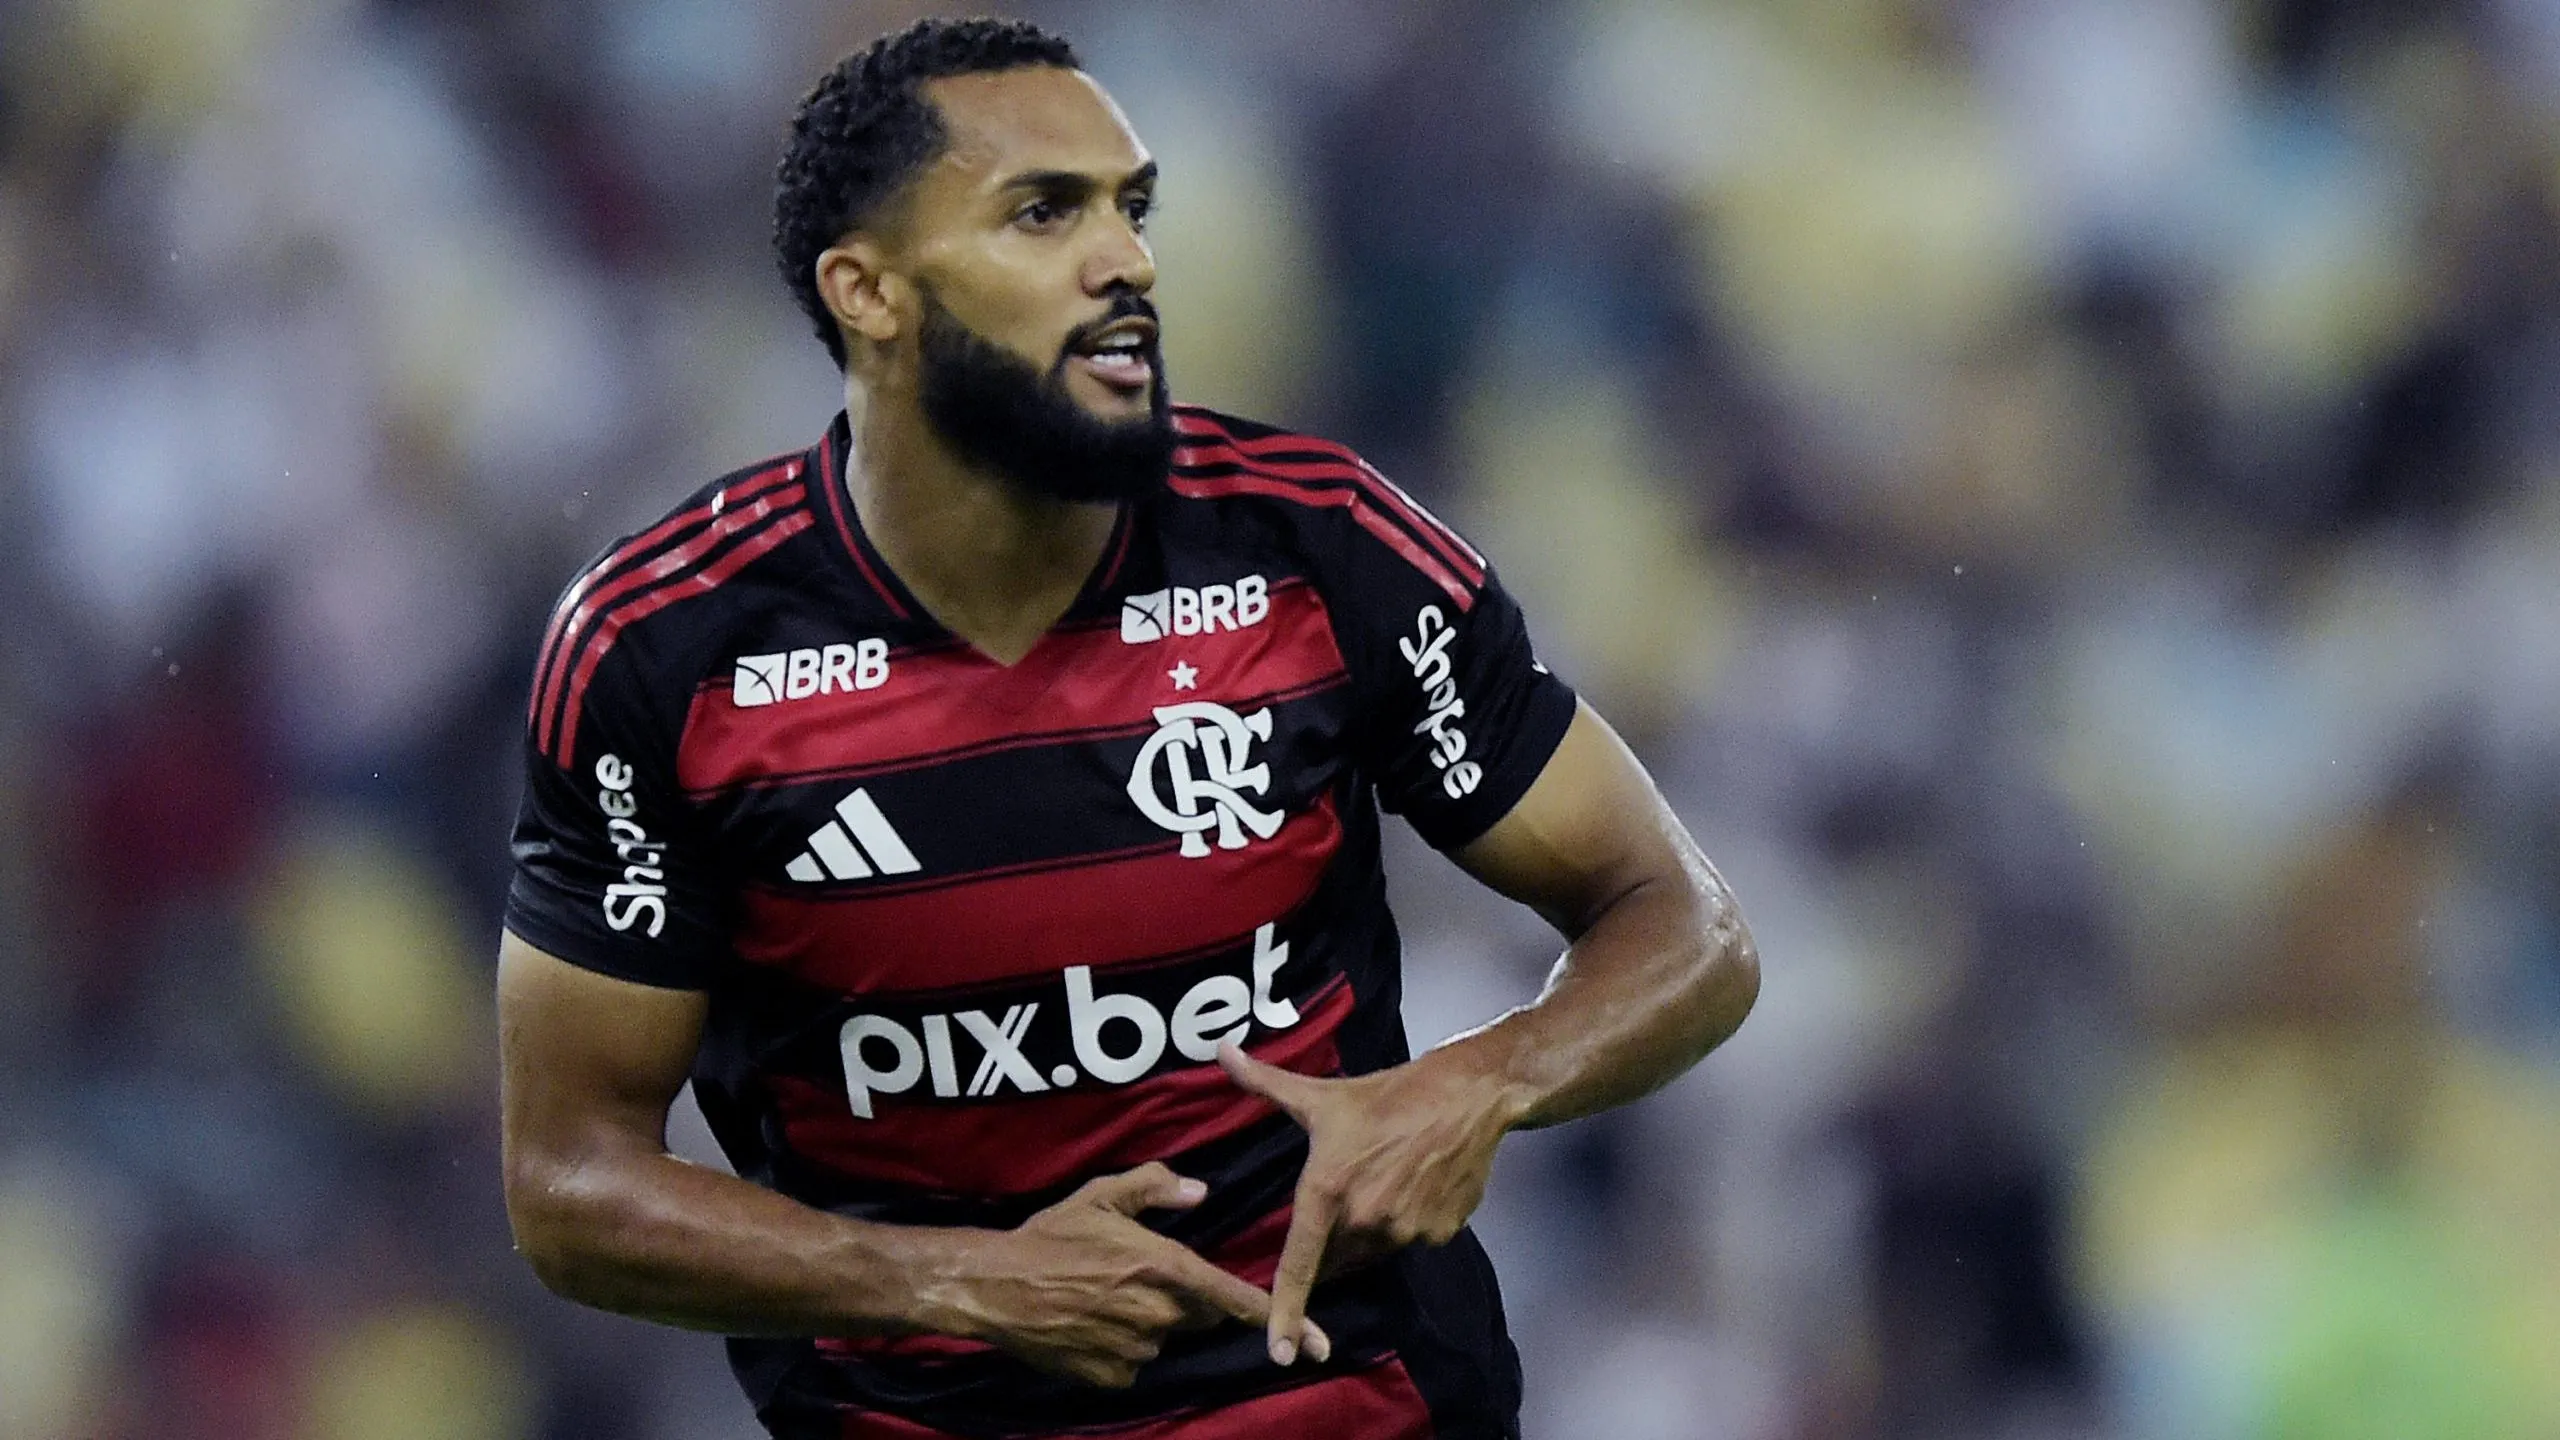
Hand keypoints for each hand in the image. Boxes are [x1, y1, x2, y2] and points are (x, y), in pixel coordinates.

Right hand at [953, 1162, 1328, 1387]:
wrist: (994, 1287)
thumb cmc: (1051, 1235)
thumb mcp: (1102, 1194)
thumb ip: (1156, 1186)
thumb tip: (1200, 1192)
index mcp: (1163, 1267)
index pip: (1233, 1296)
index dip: (1277, 1315)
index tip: (1320, 1342)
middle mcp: (1157, 1314)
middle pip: (1199, 1314)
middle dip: (1185, 1298)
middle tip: (1140, 1273)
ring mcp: (1134, 1351)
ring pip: (1165, 1337)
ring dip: (1150, 1320)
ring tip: (1103, 1294)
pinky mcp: (1112, 1377)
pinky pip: (1135, 1361)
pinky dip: (1122, 1345)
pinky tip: (1089, 1321)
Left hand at [1217, 1042, 1514, 1364]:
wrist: (1468, 1096)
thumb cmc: (1388, 1095)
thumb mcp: (1321, 1094)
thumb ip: (1264, 1082)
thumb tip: (1220, 1051)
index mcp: (1326, 1191)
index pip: (1298, 1265)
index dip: (1286, 1313)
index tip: (1278, 1352)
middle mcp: (1363, 1219)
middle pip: (1336, 1252)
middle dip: (1334, 1232)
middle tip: (1350, 1184)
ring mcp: (1404, 1231)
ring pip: (1373, 1247)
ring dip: (1371, 1227)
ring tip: (1387, 1175)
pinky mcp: (1438, 1234)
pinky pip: (1410, 1242)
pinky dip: (1408, 1222)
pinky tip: (1416, 1183)